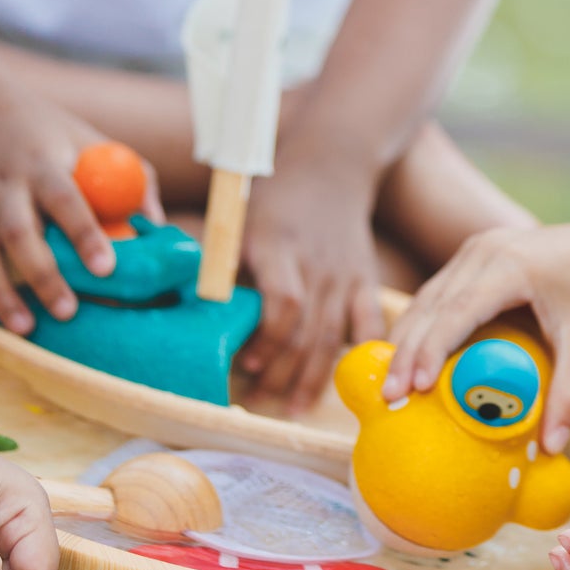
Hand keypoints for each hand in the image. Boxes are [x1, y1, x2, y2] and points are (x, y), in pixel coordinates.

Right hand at [0, 79, 147, 333]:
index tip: (106, 268)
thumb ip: (131, 179)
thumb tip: (156, 226)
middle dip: (43, 275)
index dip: (85, 234)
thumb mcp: (92, 141)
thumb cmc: (47, 131)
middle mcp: (5, 184)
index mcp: (45, 163)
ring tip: (26, 326)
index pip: (66, 199)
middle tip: (69, 311)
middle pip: (18, 232)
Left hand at [234, 149, 383, 411]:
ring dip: (313, 377)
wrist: (332, 163)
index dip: (267, 340)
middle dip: (282, 373)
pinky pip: (368, 324)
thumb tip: (200, 311)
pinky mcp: (366, 278)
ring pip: (334, 337)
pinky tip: (347, 381)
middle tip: (260, 402)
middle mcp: (318, 265)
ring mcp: (346, 274)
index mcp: (281, 247)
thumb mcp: (242, 221)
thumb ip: (225, 265)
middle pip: (307, 331)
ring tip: (293, 407)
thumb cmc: (276, 194)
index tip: (245, 363)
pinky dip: (360, 354)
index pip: (284, 303)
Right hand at [383, 217, 569, 453]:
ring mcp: (478, 250)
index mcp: (509, 263)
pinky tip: (413, 361)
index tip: (413, 389)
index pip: (456, 310)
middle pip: (431, 304)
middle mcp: (484, 250)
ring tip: (390, 386)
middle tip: (387, 399)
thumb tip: (552, 446)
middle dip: (406, 352)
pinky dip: (424, 326)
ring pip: (428, 297)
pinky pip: (440, 293)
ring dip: (407, 340)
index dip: (431, 350)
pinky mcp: (478, 257)